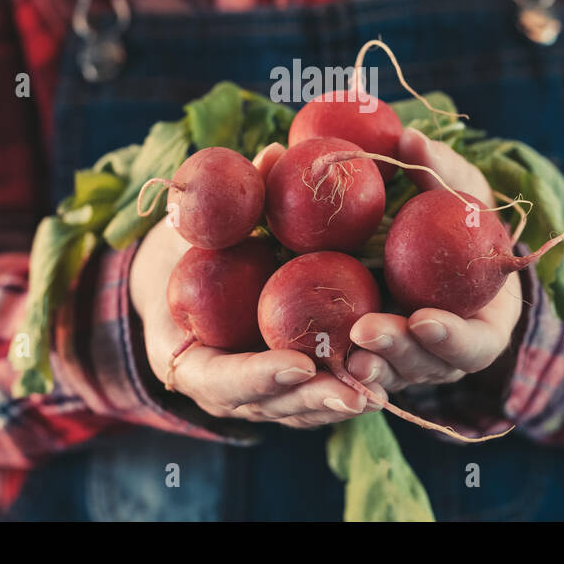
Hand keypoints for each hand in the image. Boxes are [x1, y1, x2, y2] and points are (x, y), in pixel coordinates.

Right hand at [127, 145, 384, 428]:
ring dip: (338, 401)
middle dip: (314, 400)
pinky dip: (346, 387)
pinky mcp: (284, 386)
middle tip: (357, 391)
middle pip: (270, 407)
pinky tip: (387, 376)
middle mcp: (222, 388)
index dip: (259, 376)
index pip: (222, 379)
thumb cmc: (180, 248)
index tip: (299, 363)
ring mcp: (254, 395)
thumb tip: (274, 154)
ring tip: (381, 388)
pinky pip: (314, 395)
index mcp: (186, 357)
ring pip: (298, 409)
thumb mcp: (192, 224)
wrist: (176, 278)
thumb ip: (228, 202)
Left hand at [346, 127, 522, 391]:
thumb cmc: (461, 218)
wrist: (438, 246)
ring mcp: (409, 361)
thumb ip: (439, 172)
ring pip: (388, 374)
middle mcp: (445, 352)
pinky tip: (314, 352)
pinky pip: (359, 364)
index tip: (424, 319)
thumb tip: (408, 137)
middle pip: (423, 365)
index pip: (473, 343)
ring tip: (340, 348)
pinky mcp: (375, 355)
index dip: (452, 338)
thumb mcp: (459, 191)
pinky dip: (339, 362)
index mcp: (481, 323)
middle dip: (397, 351)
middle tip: (367, 330)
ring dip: (365, 364)